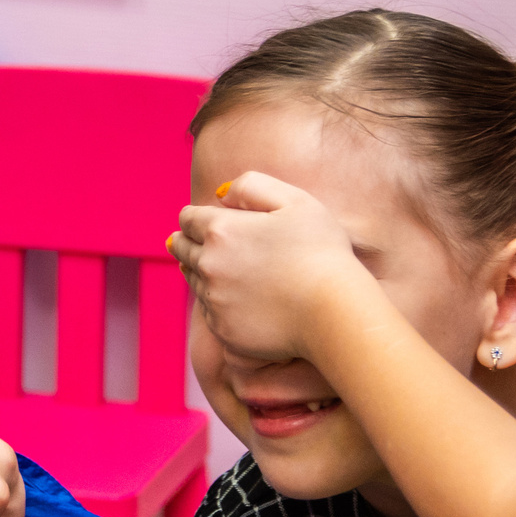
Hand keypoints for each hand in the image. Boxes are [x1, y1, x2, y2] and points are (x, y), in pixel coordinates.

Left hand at [170, 171, 375, 362]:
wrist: (334, 311)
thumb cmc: (321, 252)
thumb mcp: (295, 200)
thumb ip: (252, 186)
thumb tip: (221, 194)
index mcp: (221, 230)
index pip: (188, 219)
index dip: (193, 217)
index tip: (198, 220)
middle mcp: (209, 265)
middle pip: (181, 249)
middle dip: (185, 242)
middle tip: (187, 241)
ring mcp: (214, 301)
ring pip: (193, 280)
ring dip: (200, 271)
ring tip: (214, 268)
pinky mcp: (223, 330)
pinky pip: (209, 311)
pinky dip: (217, 302)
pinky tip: (235, 299)